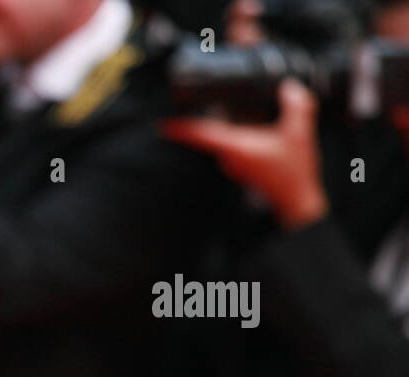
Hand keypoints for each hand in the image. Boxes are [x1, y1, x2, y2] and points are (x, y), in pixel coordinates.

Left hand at [161, 78, 329, 229]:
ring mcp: (233, 164)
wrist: (295, 201)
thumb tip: (289, 86)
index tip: (164, 125)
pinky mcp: (240, 167)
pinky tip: (252, 124)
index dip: (181, 129)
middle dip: (205, 116)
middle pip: (209, 133)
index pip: (201, 136)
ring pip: (221, 138)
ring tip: (231, 105)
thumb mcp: (300, 134)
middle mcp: (228, 158)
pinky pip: (232, 145)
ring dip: (224, 123)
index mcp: (235, 148)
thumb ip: (296, 106)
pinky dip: (237, 133)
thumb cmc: (292, 174)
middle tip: (199, 99)